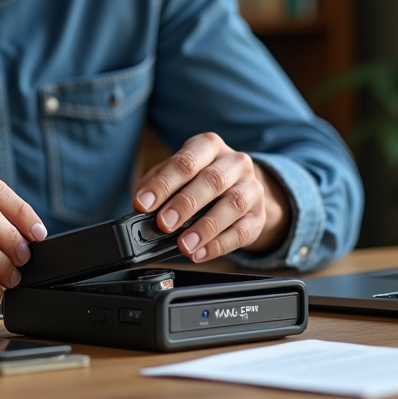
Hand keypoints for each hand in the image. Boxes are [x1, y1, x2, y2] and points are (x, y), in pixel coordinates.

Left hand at [132, 133, 289, 261]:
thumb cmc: (201, 178)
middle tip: (163, 223)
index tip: (143, 204)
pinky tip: (200, 253)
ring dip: (205, 227)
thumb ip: (156, 184)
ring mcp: (251, 188)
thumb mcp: (177, 173)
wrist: (242, 188)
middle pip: (211, 181)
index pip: (186, 162)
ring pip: (232, 204)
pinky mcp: (258, 216)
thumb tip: (139, 203)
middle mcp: (234, 163)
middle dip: (184, 204)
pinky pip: (241, 231)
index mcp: (208, 146)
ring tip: (183, 244)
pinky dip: (219, 245)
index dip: (163, 184)